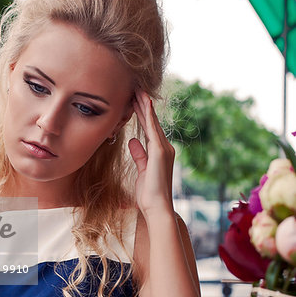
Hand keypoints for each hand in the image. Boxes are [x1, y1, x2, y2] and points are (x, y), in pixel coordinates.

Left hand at [128, 90, 174, 215]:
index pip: (148, 129)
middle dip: (143, 106)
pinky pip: (152, 129)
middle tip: (135, 89)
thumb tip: (132, 141)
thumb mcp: (141, 171)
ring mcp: (163, 149)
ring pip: (152, 122)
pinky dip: (149, 115)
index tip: (134, 101)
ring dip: (144, 106)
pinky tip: (144, 103)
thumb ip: (139, 155)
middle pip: (151, 122)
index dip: (141, 115)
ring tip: (138, 90)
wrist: (157, 207)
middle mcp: (164, 148)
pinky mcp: (159, 152)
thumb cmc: (149, 194)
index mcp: (159, 153)